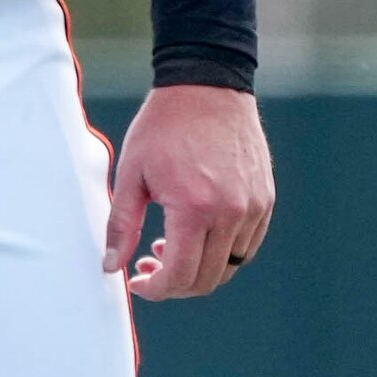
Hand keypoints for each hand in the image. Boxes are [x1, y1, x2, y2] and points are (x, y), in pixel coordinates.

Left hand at [104, 82, 273, 299]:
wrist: (207, 87)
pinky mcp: (265, 199)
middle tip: (149, 268)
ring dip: (198, 269)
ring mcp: (253, 207)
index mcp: (194, 208)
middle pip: (207, 279)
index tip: (137, 282)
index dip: (155, 289)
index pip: (180, 275)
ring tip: (169, 247)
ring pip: (230, 266)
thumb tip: (111, 267)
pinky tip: (197, 235)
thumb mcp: (132, 174)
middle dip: (174, 285)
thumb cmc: (163, 128)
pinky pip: (247, 245)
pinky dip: (222, 253)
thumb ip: (121, 226)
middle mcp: (231, 212)